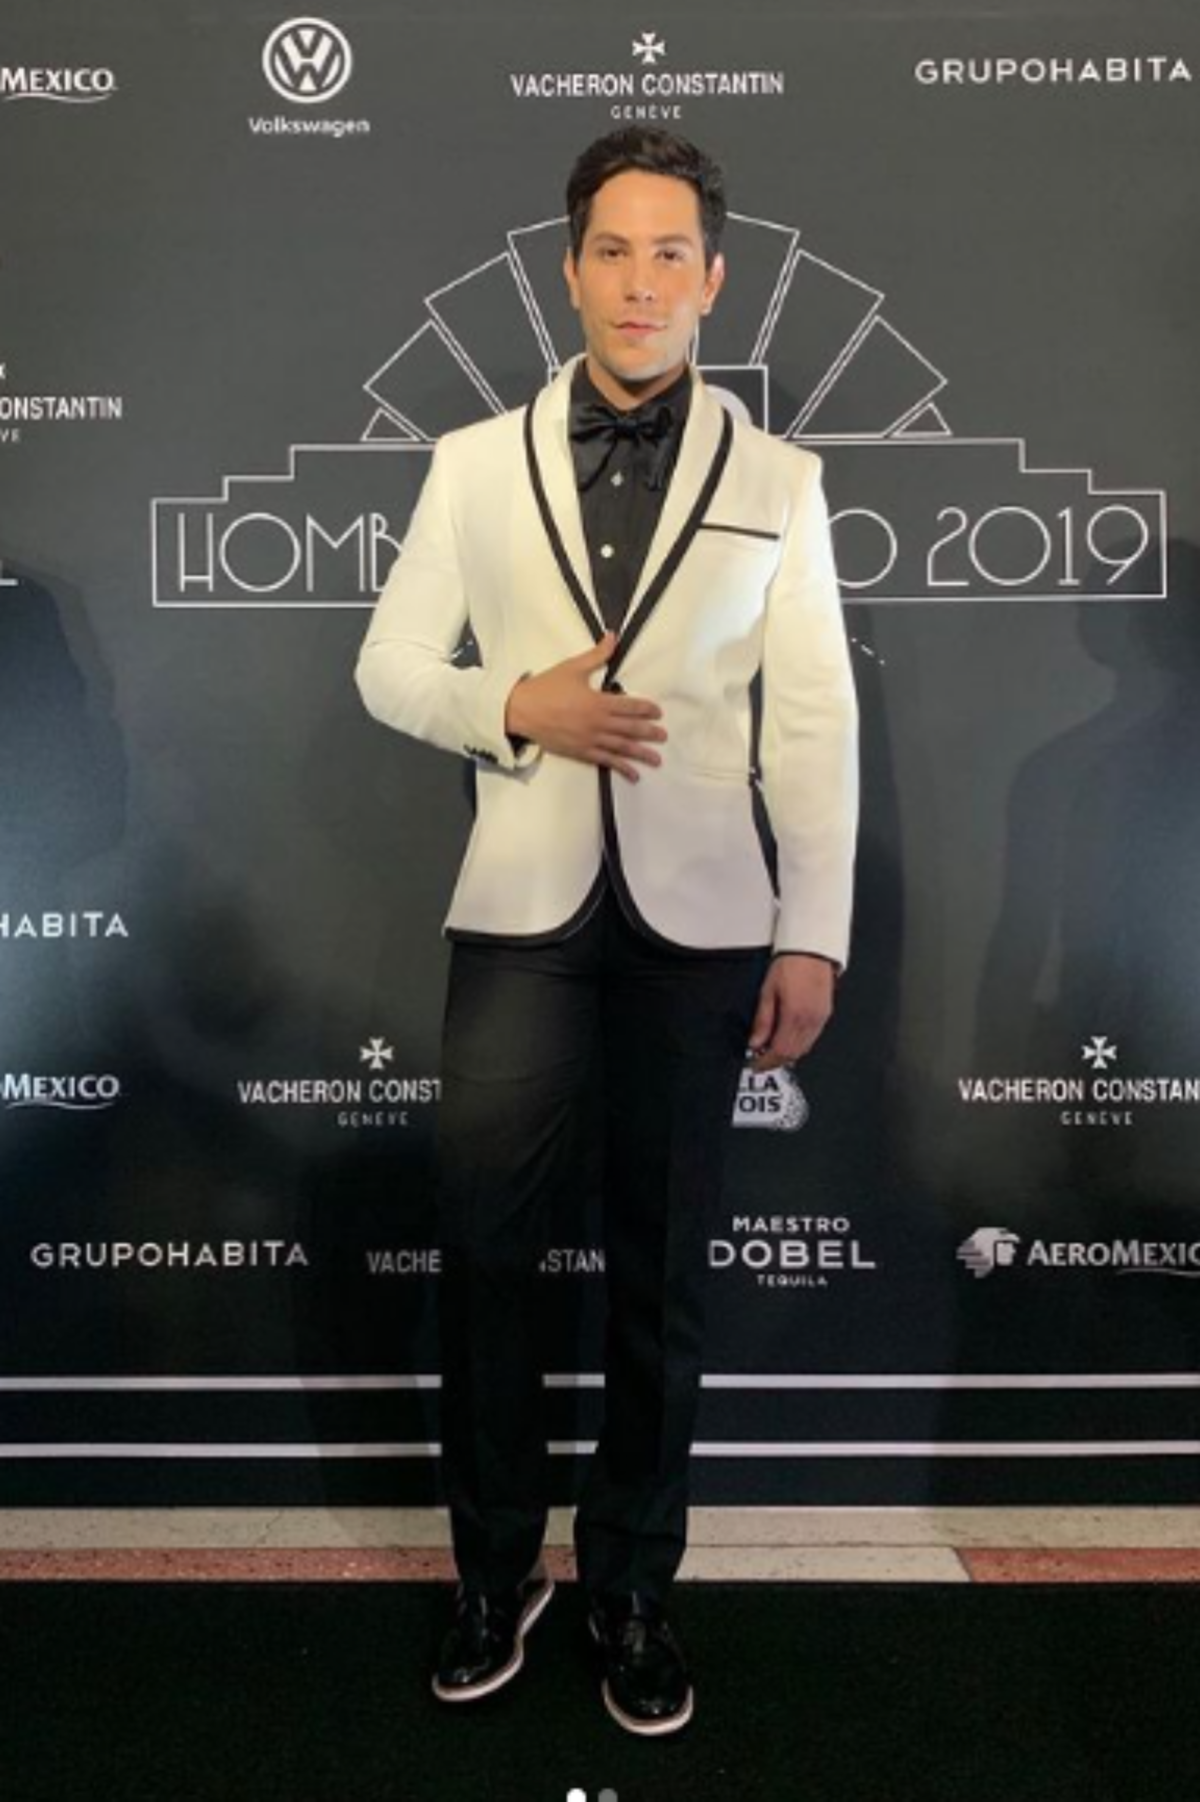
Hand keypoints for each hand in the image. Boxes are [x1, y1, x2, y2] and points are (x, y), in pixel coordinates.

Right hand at [504, 631, 666, 780]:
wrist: (521, 711)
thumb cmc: (546, 688)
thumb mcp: (572, 667)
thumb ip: (597, 655)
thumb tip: (613, 637)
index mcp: (598, 702)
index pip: (630, 706)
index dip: (646, 709)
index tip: (658, 712)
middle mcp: (598, 723)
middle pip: (630, 729)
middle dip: (649, 733)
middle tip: (663, 736)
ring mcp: (590, 740)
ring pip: (622, 748)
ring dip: (641, 754)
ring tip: (657, 759)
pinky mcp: (581, 752)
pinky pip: (606, 761)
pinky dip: (621, 768)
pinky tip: (634, 775)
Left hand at [747, 954, 834, 1072]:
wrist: (811, 950)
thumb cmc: (790, 964)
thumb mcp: (767, 991)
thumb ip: (762, 1021)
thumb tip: (755, 1042)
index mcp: (794, 1016)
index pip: (780, 1052)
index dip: (766, 1062)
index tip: (755, 1064)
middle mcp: (810, 1020)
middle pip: (793, 1054)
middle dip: (775, 1061)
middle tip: (760, 1059)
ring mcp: (820, 1019)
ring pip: (803, 1049)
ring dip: (787, 1054)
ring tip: (771, 1049)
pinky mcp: (825, 1014)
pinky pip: (812, 1038)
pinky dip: (798, 1044)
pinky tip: (788, 1039)